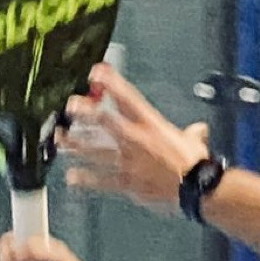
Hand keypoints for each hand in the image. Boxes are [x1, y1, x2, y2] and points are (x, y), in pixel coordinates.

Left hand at [56, 62, 209, 216]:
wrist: (196, 187)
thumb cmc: (196, 163)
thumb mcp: (194, 141)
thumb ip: (192, 134)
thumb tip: (198, 130)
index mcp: (151, 124)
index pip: (128, 98)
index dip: (110, 83)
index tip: (95, 72)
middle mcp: (135, 140)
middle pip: (104, 122)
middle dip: (85, 114)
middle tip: (70, 107)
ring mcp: (128, 161)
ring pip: (96, 151)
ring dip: (76, 145)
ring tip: (61, 139)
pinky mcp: (127, 182)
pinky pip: (101, 181)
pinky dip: (86, 180)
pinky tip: (72, 178)